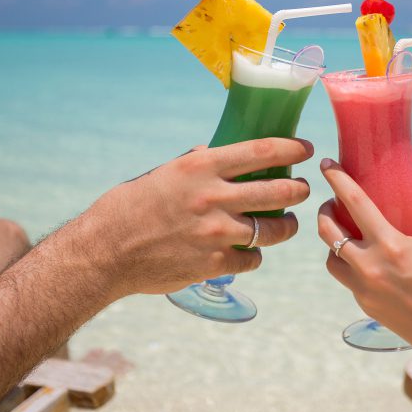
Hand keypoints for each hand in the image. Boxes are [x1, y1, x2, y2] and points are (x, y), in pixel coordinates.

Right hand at [79, 138, 312, 297]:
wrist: (105, 252)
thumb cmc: (128, 207)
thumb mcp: (163, 174)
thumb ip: (195, 163)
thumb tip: (216, 150)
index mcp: (201, 167)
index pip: (262, 151)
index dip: (291, 149)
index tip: (306, 148)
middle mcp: (214, 197)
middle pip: (279, 191)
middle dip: (300, 190)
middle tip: (304, 189)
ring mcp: (217, 233)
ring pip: (274, 229)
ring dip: (287, 226)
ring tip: (288, 224)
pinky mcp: (214, 263)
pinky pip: (253, 258)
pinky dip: (255, 254)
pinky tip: (250, 251)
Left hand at [317, 158, 411, 358]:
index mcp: (390, 245)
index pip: (354, 202)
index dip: (336, 179)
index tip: (326, 163)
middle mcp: (370, 266)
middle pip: (327, 231)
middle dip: (323, 212)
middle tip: (329, 203)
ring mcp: (364, 289)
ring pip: (330, 258)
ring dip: (331, 242)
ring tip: (341, 232)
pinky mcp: (364, 305)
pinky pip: (347, 279)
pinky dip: (348, 265)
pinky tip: (361, 259)